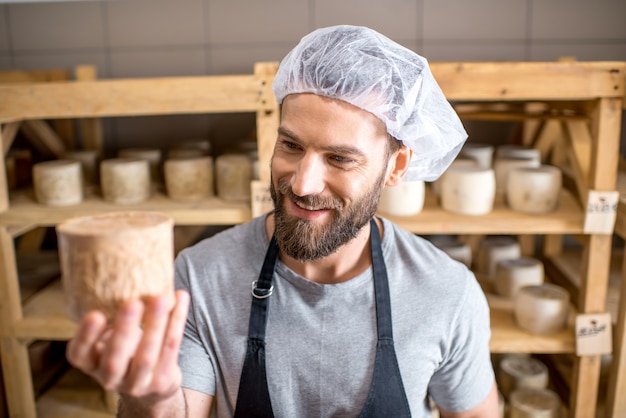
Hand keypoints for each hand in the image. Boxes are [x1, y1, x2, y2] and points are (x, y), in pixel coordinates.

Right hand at [66, 290, 189, 401]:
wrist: (149, 382)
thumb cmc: (126, 347)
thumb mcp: (110, 336)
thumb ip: (111, 314)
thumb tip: (122, 266)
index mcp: (90, 363)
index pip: (79, 353)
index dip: (86, 336)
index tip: (95, 314)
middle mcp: (108, 377)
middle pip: (115, 359)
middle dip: (125, 330)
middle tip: (132, 302)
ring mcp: (136, 384)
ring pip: (147, 356)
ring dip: (155, 325)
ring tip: (161, 298)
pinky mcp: (161, 382)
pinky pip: (171, 349)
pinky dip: (176, 321)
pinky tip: (180, 298)